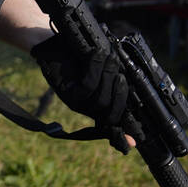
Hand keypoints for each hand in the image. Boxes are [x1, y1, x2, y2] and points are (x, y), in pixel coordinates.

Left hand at [32, 34, 139, 153]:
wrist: (52, 43)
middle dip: (120, 91)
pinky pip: (87, 86)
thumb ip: (113, 76)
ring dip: (109, 76)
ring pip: (100, 100)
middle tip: (120, 69)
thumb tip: (128, 81)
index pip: (112, 124)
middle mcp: (86, 108)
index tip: (135, 142)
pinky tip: (97, 55)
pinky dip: (95, 69)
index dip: (123, 135)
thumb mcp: (99, 67)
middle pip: (109, 112)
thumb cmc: (78, 54)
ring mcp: (75, 103)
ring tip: (110, 57)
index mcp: (96, 105)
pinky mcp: (65, 93)